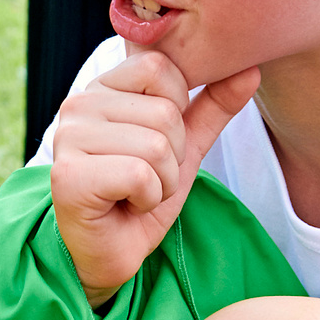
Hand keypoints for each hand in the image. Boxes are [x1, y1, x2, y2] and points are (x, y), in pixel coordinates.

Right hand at [50, 52, 261, 304]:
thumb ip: (212, 106)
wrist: (113, 252)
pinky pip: (139, 175)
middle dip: (172, 157)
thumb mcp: (185, 147)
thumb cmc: (141, 196)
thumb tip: (251, 70)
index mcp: (103, 88)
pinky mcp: (69, 176)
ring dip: (161, 181)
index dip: (177, 111)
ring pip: (155, 146)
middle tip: (145, 178)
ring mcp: (69, 138)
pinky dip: (147, 199)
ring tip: (136, 193)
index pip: (160, 68)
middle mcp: (78, 104)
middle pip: (164, 113)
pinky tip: (125, 206)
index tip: (155, 144)